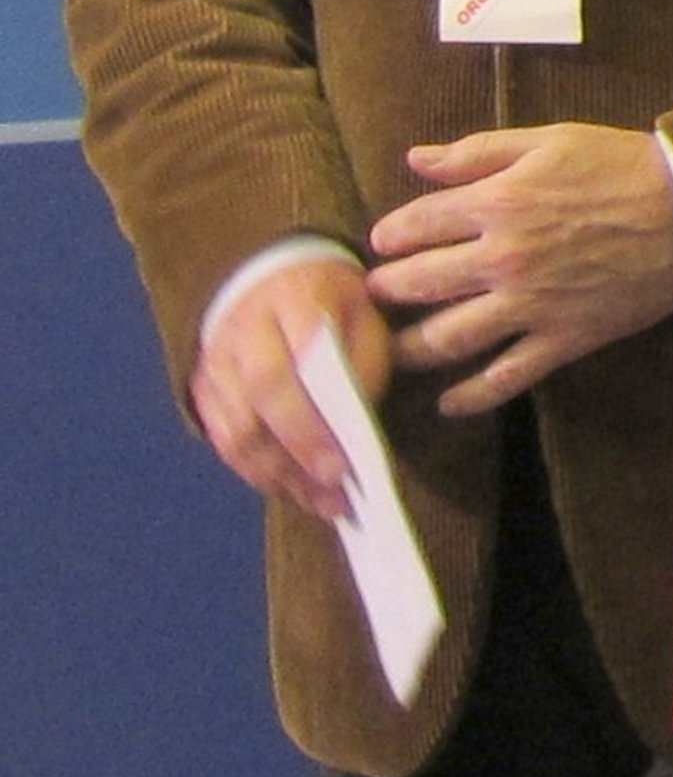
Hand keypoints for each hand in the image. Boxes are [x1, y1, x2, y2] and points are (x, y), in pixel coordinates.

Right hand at [190, 254, 392, 518]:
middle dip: (299, 452)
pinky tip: (298, 490)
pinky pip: (225, 443)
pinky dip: (262, 475)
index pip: (294, 361)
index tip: (343, 464)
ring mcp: (216, 360)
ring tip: (326, 502)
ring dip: (283, 475)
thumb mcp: (364, 312)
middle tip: (337, 490)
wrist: (271, 274)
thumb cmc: (329, 301)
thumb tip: (357, 426)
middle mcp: (243, 327)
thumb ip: (366, 362)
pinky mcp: (203, 389)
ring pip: (237, 430)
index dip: (314, 421)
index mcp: (291, 297)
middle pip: (259, 399)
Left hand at [368, 122, 672, 416]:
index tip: (378, 245)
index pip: (418, 224)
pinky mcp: (561, 340)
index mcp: (497, 203)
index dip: (390, 235)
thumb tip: (415, 159)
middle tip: (371, 297)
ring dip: (411, 347)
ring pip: (450, 338)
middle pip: (423, 283)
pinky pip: (506, 378)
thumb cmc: (617, 164)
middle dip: (387, 291)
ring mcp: (530, 306)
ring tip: (392, 350)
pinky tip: (447, 402)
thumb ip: (476, 152)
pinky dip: (470, 396)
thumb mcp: (545, 141)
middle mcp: (502, 259)